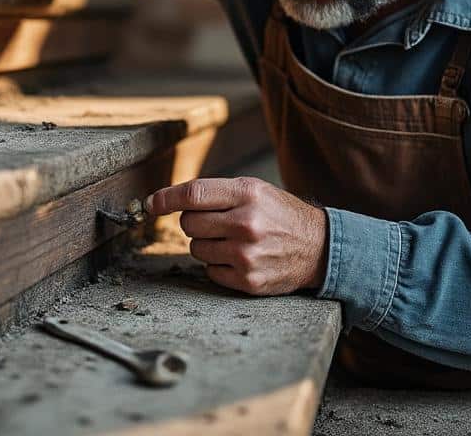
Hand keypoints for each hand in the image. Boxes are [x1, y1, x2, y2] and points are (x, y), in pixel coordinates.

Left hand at [146, 176, 327, 295]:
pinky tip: (239, 258)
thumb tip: (168, 200)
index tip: (152, 204)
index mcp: (247, 194)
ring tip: (233, 241)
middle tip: (217, 223)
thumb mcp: (255, 191)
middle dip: (195, 222)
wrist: (319, 248)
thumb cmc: (280, 215)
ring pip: (196, 249)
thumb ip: (216, 193)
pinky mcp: (247, 280)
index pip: (193, 195)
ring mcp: (246, 255)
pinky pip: (210, 271)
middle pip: (189, 224)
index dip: (166, 198)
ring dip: (207, 244)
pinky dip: (218, 265)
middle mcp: (246, 224)